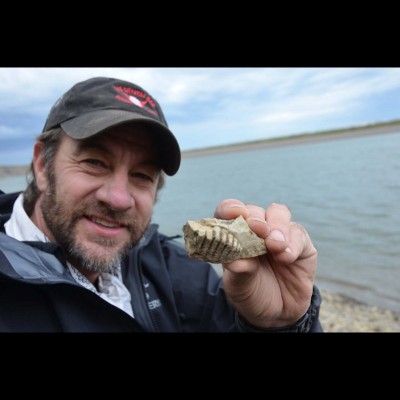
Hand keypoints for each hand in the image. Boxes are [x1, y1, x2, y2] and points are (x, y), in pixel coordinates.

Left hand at [214, 199, 316, 328]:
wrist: (276, 314)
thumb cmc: (251, 294)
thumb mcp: (239, 287)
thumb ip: (239, 271)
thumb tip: (236, 262)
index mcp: (234, 235)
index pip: (228, 212)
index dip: (230, 208)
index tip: (235, 213)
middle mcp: (256, 230)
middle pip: (255, 211)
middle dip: (256, 218)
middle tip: (257, 228)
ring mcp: (279, 234)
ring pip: (278, 214)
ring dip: (276, 226)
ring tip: (274, 245)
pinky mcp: (300, 243)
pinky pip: (298, 234)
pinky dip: (292, 244)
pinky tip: (286, 257)